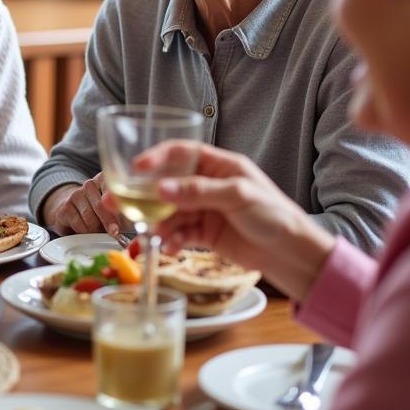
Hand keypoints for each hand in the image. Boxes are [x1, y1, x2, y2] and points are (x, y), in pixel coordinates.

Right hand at [41, 173, 122, 236]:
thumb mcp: (114, 209)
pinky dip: (85, 232)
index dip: (117, 204)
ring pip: (90, 218)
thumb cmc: (99, 212)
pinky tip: (87, 231)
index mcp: (104, 180)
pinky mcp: (65, 207)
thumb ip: (126, 213)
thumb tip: (138, 222)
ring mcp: (75, 195)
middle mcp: (89, 185)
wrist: (72, 210)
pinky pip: (78, 224)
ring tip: (99, 231)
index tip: (122, 217)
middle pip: (101, 206)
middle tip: (114, 233)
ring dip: (96, 230)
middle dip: (109, 222)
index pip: (112, 189)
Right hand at [108, 141, 333, 300]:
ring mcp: (204, 209)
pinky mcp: (204, 233)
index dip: (156, 157)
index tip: (134, 167)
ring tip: (147, 234)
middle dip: (141, 194)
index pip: (181, 153)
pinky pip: (178, 232)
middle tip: (116, 202)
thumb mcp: (237, 197)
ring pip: (169, 211)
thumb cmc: (276, 216)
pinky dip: (170, 239)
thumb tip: (160, 189)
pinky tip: (169, 247)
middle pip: (166, 184)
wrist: (294, 256)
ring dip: (155, 222)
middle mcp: (208, 184)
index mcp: (219, 166)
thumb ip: (198, 192)